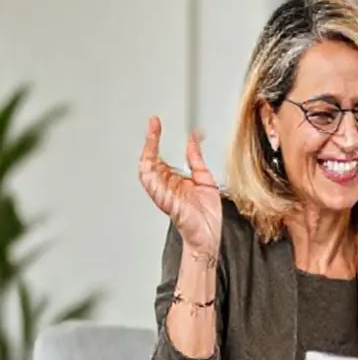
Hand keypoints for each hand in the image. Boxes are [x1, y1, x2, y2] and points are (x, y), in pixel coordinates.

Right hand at [139, 116, 220, 254]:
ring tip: (152, 134)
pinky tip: (152, 156)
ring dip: (147, 151)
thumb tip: (194, 140)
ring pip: (146, 169)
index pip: (160, 156)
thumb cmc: (207, 216)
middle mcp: (166, 186)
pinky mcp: (165, 200)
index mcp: (174, 181)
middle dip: (150, 140)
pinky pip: (151, 183)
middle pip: (150, 159)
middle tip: (153, 124)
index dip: (156, 139)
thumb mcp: (205, 179)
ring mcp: (163, 193)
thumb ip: (197, 159)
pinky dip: (149, 169)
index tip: (156, 124)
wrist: (210, 236)